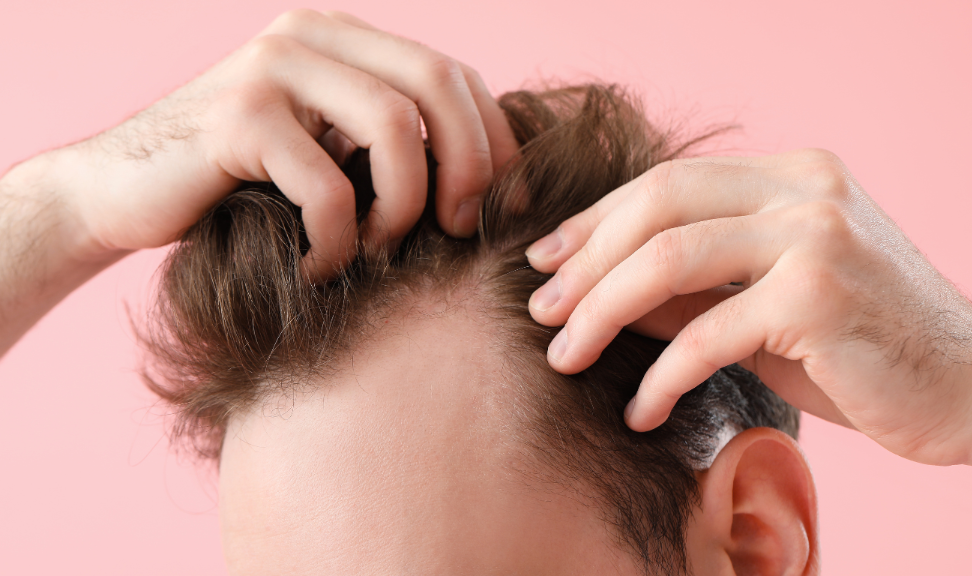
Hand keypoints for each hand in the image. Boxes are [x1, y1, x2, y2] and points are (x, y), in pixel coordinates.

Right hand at [61, 9, 516, 278]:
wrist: (123, 194)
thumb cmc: (242, 188)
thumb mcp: (328, 153)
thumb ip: (392, 146)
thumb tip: (493, 188)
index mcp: (344, 40)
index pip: (454, 74)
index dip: (494, 142)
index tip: (503, 208)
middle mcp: (312, 36)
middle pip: (437, 84)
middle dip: (469, 167)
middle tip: (459, 232)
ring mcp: (273, 69)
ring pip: (393, 127)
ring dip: (402, 208)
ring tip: (376, 252)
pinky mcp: (238, 117)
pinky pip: (328, 186)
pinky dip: (337, 242)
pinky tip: (316, 268)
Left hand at [525, 149, 971, 473]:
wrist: (970, 391)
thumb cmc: (861, 350)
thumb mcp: (764, 304)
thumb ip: (688, 287)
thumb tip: (592, 291)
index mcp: (791, 174)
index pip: (667, 182)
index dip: (595, 220)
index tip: (545, 260)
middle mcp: (805, 187)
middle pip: (657, 206)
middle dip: (585, 262)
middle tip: (540, 311)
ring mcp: (814, 234)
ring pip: (668, 259)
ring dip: (602, 312)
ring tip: (565, 358)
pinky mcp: (817, 294)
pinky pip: (706, 333)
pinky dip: (660, 375)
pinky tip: (639, 409)